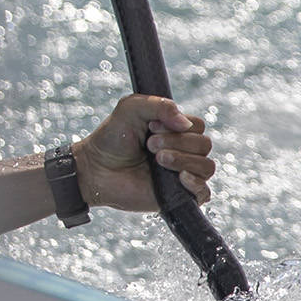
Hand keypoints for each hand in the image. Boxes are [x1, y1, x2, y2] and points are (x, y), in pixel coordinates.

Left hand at [71, 94, 216, 210]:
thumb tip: (186, 124)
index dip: (178, 125)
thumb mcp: (130, 108)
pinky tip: (179, 178)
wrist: (94, 169)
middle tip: (149, 144)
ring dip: (183, 160)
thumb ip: (159, 105)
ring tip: (157, 159)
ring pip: (206, 167)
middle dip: (177, 142)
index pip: (198, 126)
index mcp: (175, 131)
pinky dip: (196, 184)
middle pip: (204, 145)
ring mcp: (181, 174)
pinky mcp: (177, 196)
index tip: (151, 127)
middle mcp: (182, 152)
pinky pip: (204, 193)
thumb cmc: (111, 138)